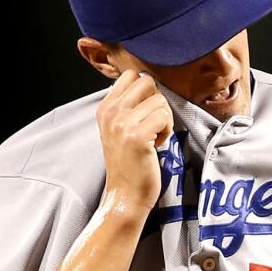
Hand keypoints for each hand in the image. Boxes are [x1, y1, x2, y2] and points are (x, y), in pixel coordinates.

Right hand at [96, 69, 172, 213]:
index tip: (143, 112)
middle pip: (147, 82)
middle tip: (151, 124)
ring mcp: (122, 124)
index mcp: (104, 108)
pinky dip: (167, 130)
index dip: (146, 90)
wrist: (125, 194)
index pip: (130, 75)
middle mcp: (110, 113)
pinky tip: (157, 145)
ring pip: (159, 100)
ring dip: (164, 119)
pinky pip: (164, 116)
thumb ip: (127, 105)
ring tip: (153, 137)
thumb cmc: (128, 162)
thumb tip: (148, 82)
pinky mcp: (137, 136)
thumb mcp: (117, 128)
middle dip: (157, 101)